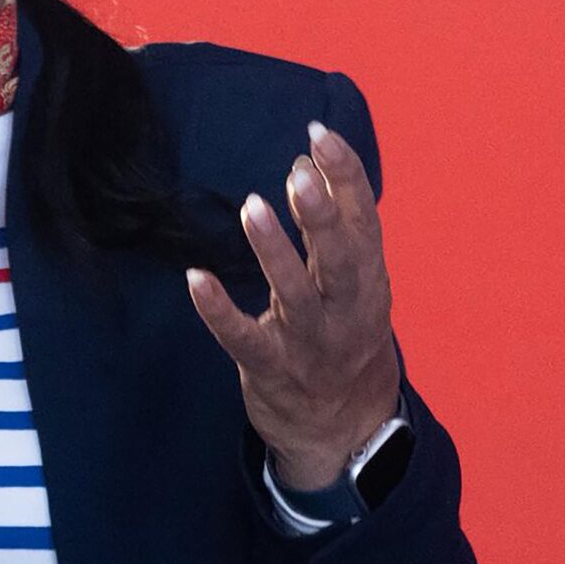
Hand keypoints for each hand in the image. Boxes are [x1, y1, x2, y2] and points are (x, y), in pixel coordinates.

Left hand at [185, 121, 401, 491]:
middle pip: (342, 260)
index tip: (321, 137)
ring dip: (274, 252)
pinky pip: (243, 339)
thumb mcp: (350, 279)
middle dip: (322, 216)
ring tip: (252, 206)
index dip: (347, 180)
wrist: (343, 427)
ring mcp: (310, 344)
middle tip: (299, 174)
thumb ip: (331, 223)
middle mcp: (347, 312)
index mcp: (369, 282)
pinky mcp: (271, 369)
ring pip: (296, 296)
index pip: (364, 223)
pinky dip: (220, 310)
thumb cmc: (342, 334)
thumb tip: (307, 159)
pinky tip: (195, 279)